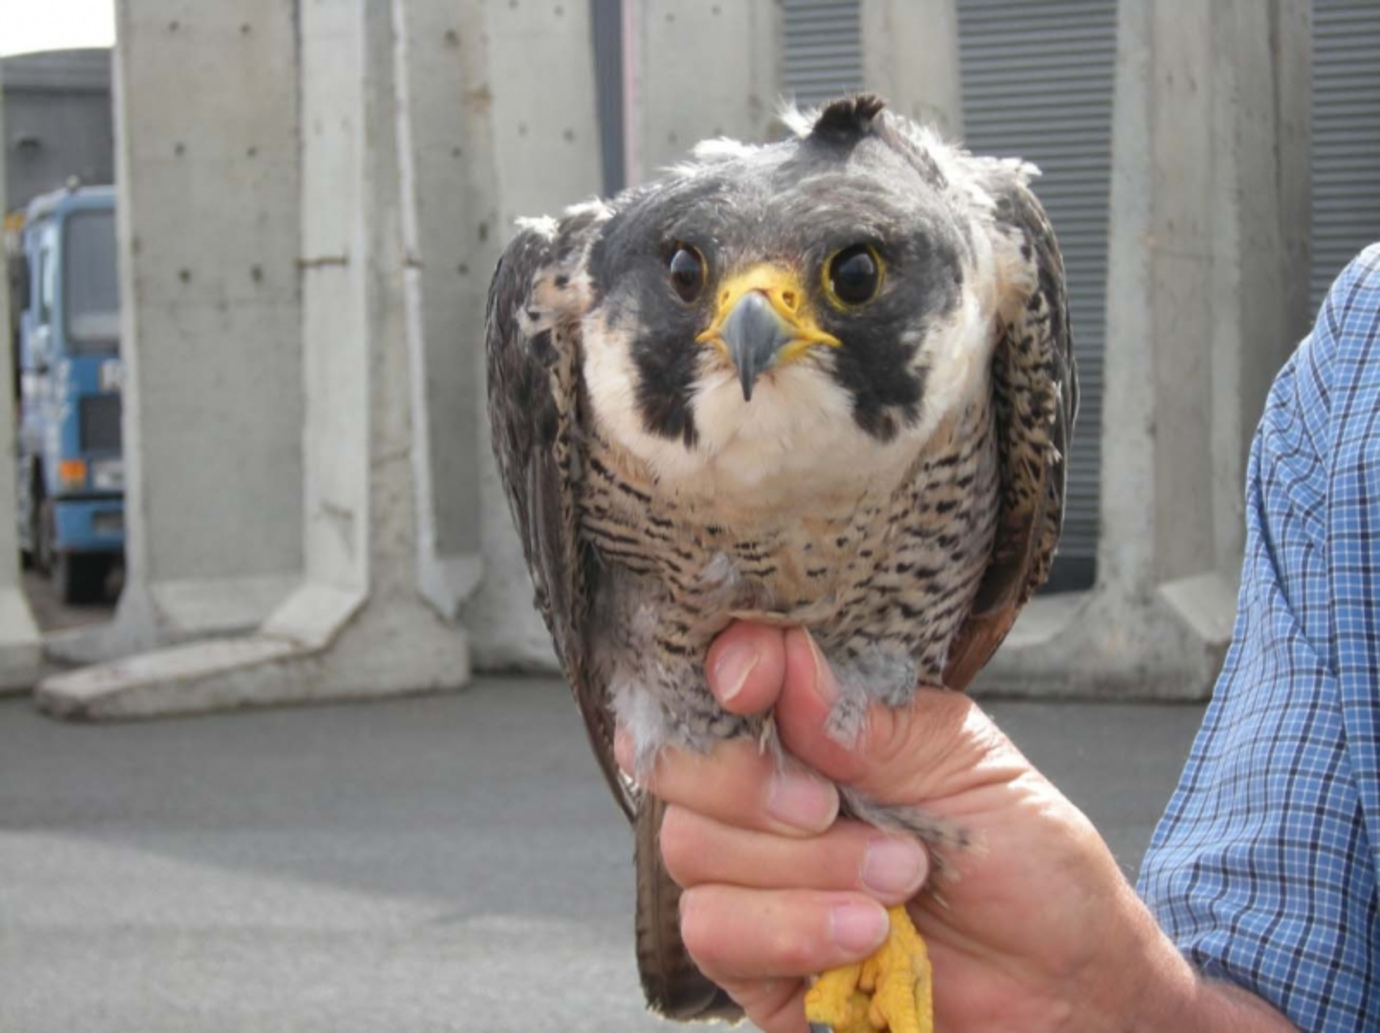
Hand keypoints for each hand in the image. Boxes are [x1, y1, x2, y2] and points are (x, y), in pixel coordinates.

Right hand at [616, 622, 1295, 1032]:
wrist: (1066, 988)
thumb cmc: (1029, 866)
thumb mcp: (970, 766)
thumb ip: (875, 717)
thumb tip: (787, 659)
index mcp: (817, 728)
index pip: (726, 680)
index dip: (723, 671)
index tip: (751, 680)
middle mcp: (770, 796)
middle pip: (677, 763)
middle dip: (748, 782)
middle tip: (833, 805)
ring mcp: (754, 879)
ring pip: (691, 848)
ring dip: (799, 867)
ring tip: (896, 881)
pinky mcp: (754, 961)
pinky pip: (712, 933)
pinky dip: (788, 929)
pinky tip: (864, 935)